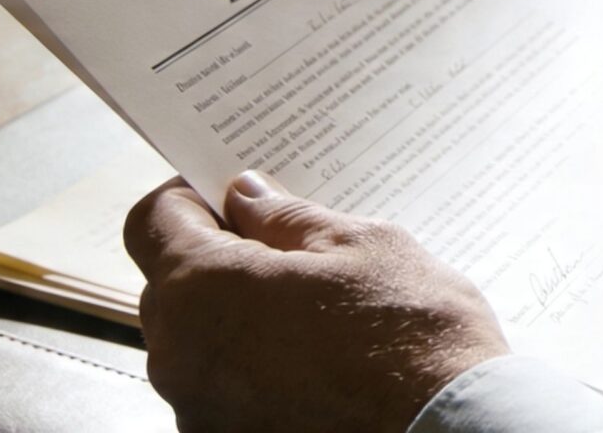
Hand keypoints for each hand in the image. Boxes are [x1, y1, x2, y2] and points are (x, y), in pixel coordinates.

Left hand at [125, 172, 509, 432]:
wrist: (449, 431)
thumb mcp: (361, 246)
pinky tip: (318, 363)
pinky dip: (256, 369)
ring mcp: (198, 411)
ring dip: (240, 317)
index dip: (190, 195)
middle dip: (222, 258)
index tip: (232, 193)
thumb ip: (287, 219)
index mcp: (201, 288)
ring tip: (317, 313)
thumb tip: (248, 198)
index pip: (153, 220)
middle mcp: (179, 356)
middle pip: (173, 284)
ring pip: (199, 341)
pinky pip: (224, 389)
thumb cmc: (410, 335)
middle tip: (293, 249)